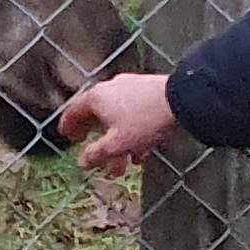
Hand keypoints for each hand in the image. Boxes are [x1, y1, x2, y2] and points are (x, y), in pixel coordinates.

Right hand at [56, 70, 182, 174]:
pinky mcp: (147, 90)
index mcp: (96, 98)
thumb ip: (96, 154)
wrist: (181, 100)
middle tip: (96, 155)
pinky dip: (132, 131)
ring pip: (117, 117)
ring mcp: (130, 87)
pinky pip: (133, 113)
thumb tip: (82, 162)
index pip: (74, 112)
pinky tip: (142, 148)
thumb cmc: (144, 121)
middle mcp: (110, 88)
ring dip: (118, 141)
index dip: (69, 127)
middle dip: (98, 142)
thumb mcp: (117, 144)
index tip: (69, 139)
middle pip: (97, 116)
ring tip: (124, 162)